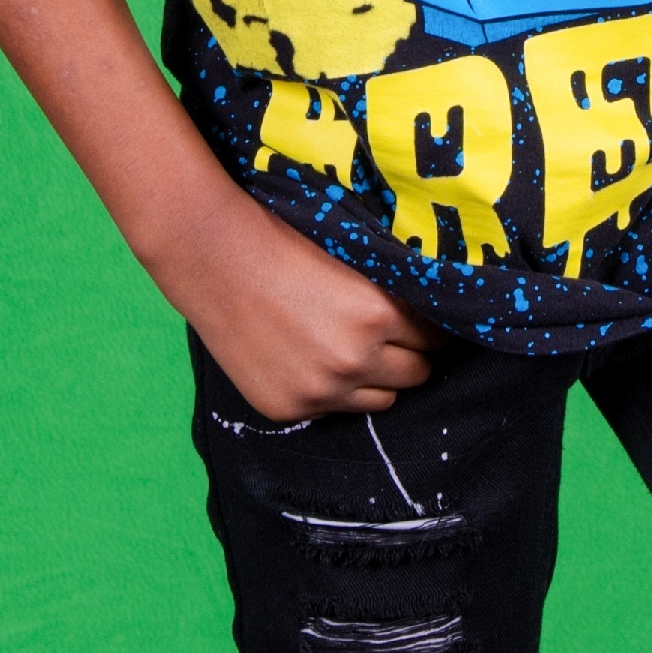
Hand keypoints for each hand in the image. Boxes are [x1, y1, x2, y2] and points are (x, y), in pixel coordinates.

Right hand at [163, 178, 438, 420]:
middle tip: (396, 337)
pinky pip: (336, 410)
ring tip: (357, 352)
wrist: (215, 260)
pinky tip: (317, 361)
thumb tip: (432, 304)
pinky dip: (335, 391)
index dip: (433, 326)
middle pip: (418, 373)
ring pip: (383, 400)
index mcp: (379, 314)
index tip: (427, 321)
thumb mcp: (354, 258)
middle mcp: (356, 359)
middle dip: (411, 354)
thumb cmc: (285, 242)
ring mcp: (321, 390)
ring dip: (379, 379)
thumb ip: (392, 290)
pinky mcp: (291, 408)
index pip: (436, 337)